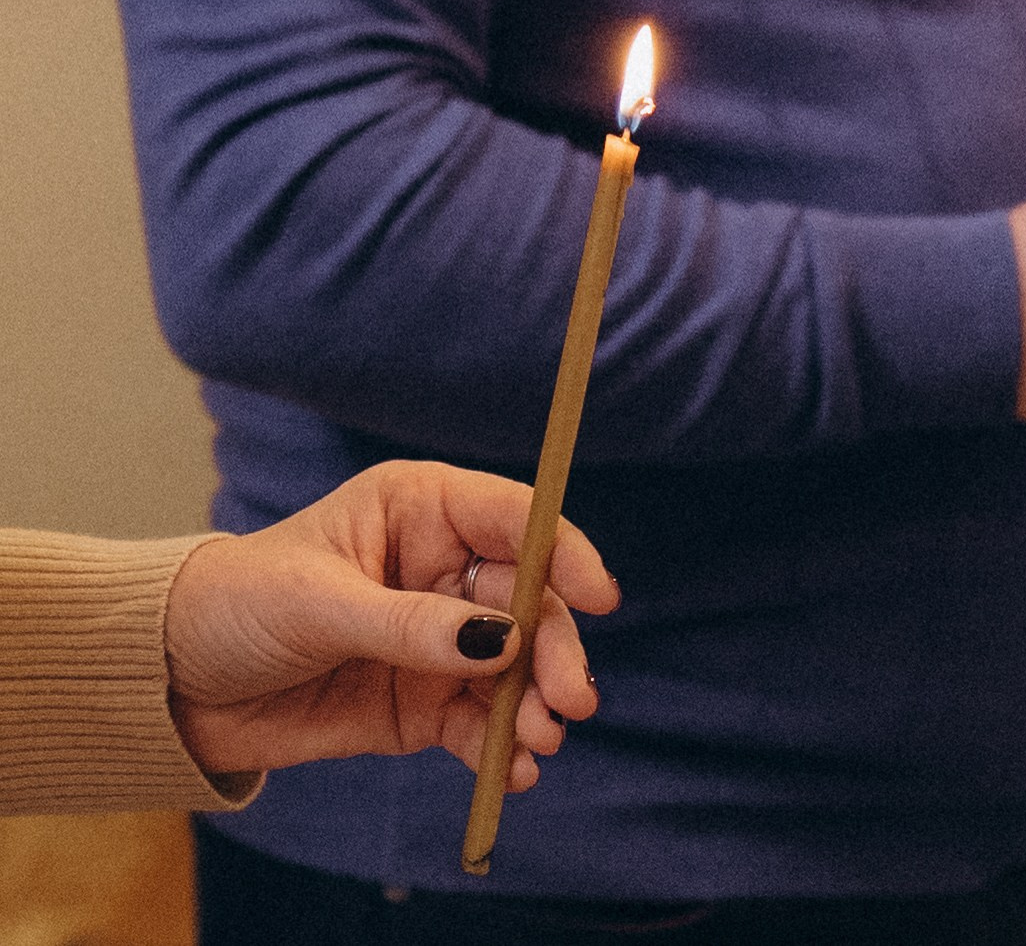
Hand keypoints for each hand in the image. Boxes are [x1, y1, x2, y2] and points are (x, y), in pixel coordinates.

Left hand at [165, 460, 620, 786]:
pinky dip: (503, 748)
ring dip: (536, 706)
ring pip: (516, 668)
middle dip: (555, 652)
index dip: (565, 555)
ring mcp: (440, 639)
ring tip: (539, 743)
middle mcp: (445, 571)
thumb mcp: (320, 606)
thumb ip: (413, 625)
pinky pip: (481, 723)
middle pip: (530, 604)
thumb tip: (502, 642)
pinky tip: (516, 771)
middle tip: (570, 700)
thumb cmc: (233, 606)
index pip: (517, 523)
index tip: (599, 598)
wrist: (168, 686)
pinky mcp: (425, 702)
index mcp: (422, 513)